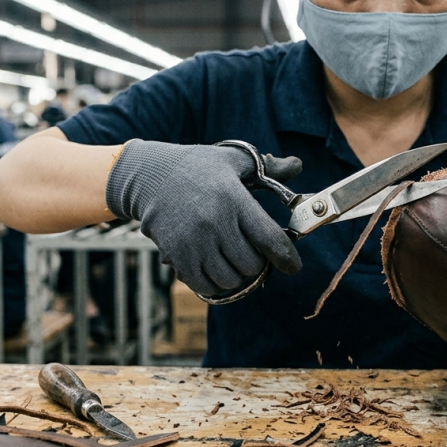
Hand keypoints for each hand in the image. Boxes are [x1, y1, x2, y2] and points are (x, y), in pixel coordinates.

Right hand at [106, 140, 302, 296]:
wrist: (149, 176)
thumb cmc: (197, 167)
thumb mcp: (233, 160)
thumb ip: (268, 166)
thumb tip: (297, 165)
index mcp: (233, 198)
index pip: (269, 238)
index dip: (287, 257)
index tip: (293, 266)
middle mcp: (214, 223)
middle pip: (251, 265)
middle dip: (257, 263)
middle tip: (251, 252)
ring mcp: (194, 242)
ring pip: (230, 279)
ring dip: (236, 274)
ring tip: (231, 258)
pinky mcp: (176, 256)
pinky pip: (205, 286)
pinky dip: (215, 283)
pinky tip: (215, 268)